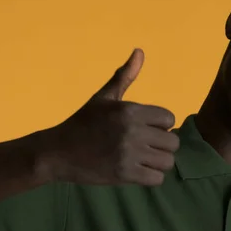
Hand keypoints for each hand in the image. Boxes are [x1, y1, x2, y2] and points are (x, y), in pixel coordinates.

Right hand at [38, 49, 178, 185]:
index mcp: (130, 111)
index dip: (161, 125)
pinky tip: (139, 172)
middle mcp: (133, 131)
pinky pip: (156, 179)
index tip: (147, 129)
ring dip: (158, 162)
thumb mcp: (103, 98)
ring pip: (167, 162)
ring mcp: (129, 154)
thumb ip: (125, 77)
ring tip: (144, 159)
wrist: (57, 152)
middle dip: (163, 145)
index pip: (169, 119)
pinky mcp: (125, 174)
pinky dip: (151, 177)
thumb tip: (140, 51)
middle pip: (173, 142)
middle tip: (147, 147)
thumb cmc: (83, 123)